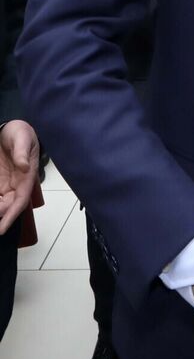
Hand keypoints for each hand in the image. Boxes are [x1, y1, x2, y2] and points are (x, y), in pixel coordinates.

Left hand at [0, 120, 39, 234]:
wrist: (8, 128)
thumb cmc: (19, 132)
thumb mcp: (22, 137)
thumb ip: (22, 152)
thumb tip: (24, 167)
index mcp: (26, 176)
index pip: (20, 200)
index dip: (12, 215)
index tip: (1, 229)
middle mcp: (16, 183)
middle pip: (8, 207)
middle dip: (0, 217)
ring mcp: (5, 184)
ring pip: (0, 204)